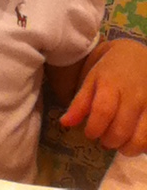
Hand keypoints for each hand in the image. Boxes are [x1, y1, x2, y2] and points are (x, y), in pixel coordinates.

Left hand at [61, 39, 146, 155]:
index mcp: (112, 83)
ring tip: (117, 140)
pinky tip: (131, 138)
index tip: (89, 133)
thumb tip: (64, 124)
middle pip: (120, 130)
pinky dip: (141, 145)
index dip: (94, 128)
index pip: (103, 111)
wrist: (137, 55)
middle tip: (102, 137)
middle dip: (107, 141)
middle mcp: (134, 95)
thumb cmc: (110, 69)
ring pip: (139, 140)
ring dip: (125, 147)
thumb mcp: (91, 79)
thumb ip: (79, 103)